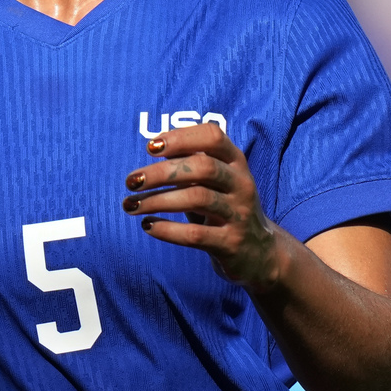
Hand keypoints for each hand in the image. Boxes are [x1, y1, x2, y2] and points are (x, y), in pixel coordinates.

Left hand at [123, 123, 291, 286]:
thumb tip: (154, 147)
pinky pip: (195, 236)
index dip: (181, 137)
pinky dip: (167, 230)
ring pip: (197, 199)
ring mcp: (239, 214)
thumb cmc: (225, 208)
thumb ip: (192, 163)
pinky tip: (148, 226)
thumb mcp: (215, 182)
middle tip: (131, 181)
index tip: (150, 147)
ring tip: (131, 205)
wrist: (259, 252)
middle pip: (202, 167)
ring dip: (157, 201)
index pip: (213, 137)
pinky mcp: (231, 244)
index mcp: (236, 162)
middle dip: (161, 172)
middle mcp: (241, 184)